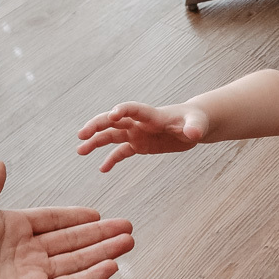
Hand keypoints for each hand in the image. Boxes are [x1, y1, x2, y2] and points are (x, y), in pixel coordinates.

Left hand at [0, 160, 134, 278]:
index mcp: (11, 228)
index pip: (54, 221)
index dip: (77, 217)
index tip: (98, 213)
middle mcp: (25, 252)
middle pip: (73, 241)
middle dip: (101, 234)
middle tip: (127, 227)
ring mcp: (31, 275)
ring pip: (78, 261)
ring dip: (104, 252)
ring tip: (128, 242)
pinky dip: (92, 277)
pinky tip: (112, 267)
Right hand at [76, 101, 208, 171]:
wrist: (194, 124)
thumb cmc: (196, 120)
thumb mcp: (197, 124)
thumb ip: (194, 128)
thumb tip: (194, 134)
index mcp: (152, 115)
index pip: (133, 109)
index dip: (122, 110)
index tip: (112, 115)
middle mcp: (140, 123)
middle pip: (113, 121)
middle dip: (97, 126)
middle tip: (81, 135)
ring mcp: (138, 133)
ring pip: (112, 136)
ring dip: (96, 142)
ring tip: (80, 151)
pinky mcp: (140, 144)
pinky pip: (122, 152)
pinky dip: (112, 160)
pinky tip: (102, 169)